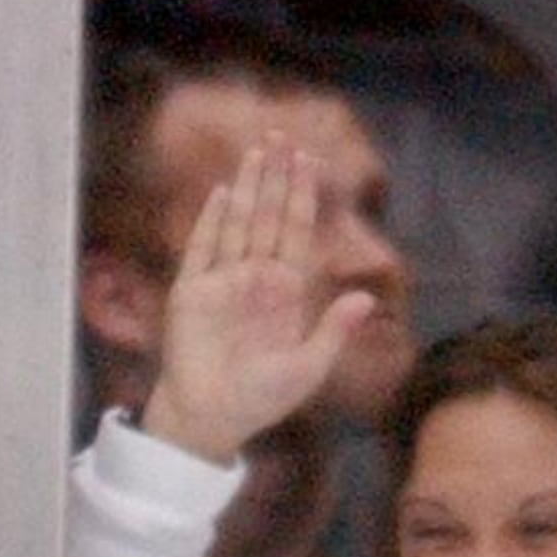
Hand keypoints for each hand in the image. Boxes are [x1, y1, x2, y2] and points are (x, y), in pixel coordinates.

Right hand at [136, 140, 381, 467]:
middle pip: (267, 216)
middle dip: (275, 176)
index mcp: (285, 290)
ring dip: (247, 188)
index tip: (308, 157)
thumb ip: (334, 330)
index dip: (301, 194)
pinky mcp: (191, 295)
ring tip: (256, 151)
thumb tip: (365, 298)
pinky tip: (221, 193)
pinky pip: (201, 250)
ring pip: (237, 224)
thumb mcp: (308, 368)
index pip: (295, 230)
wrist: (210, 421)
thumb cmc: (260, 401)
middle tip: (280, 134)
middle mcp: (254, 279)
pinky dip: (210, 222)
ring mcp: (221, 284)